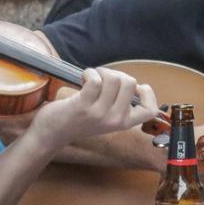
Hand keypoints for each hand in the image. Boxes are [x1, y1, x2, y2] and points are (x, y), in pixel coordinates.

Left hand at [28, 67, 159, 150]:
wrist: (53, 133)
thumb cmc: (79, 120)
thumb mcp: (106, 117)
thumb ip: (119, 104)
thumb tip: (130, 82)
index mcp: (124, 123)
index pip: (150, 110)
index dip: (147, 93)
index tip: (134, 88)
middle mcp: (115, 120)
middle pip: (130, 83)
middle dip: (116, 74)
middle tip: (103, 79)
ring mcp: (99, 114)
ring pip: (114, 78)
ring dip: (101, 72)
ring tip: (92, 78)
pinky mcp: (83, 106)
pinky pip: (95, 80)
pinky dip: (89, 73)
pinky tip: (83, 79)